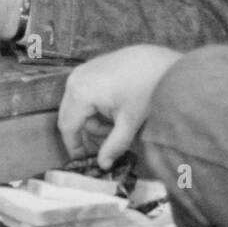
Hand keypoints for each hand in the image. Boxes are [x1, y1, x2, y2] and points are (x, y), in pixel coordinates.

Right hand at [57, 45, 182, 168]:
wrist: (160, 60)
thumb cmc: (145, 89)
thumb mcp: (129, 122)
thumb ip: (114, 146)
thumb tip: (103, 166)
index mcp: (80, 93)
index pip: (68, 127)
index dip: (75, 146)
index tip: (85, 160)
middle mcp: (75, 79)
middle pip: (71, 116)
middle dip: (88, 132)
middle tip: (108, 142)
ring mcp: (82, 70)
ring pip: (78, 105)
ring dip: (94, 119)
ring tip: (118, 122)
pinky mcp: (91, 66)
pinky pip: (85, 92)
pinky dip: (96, 105)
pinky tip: (116, 108)